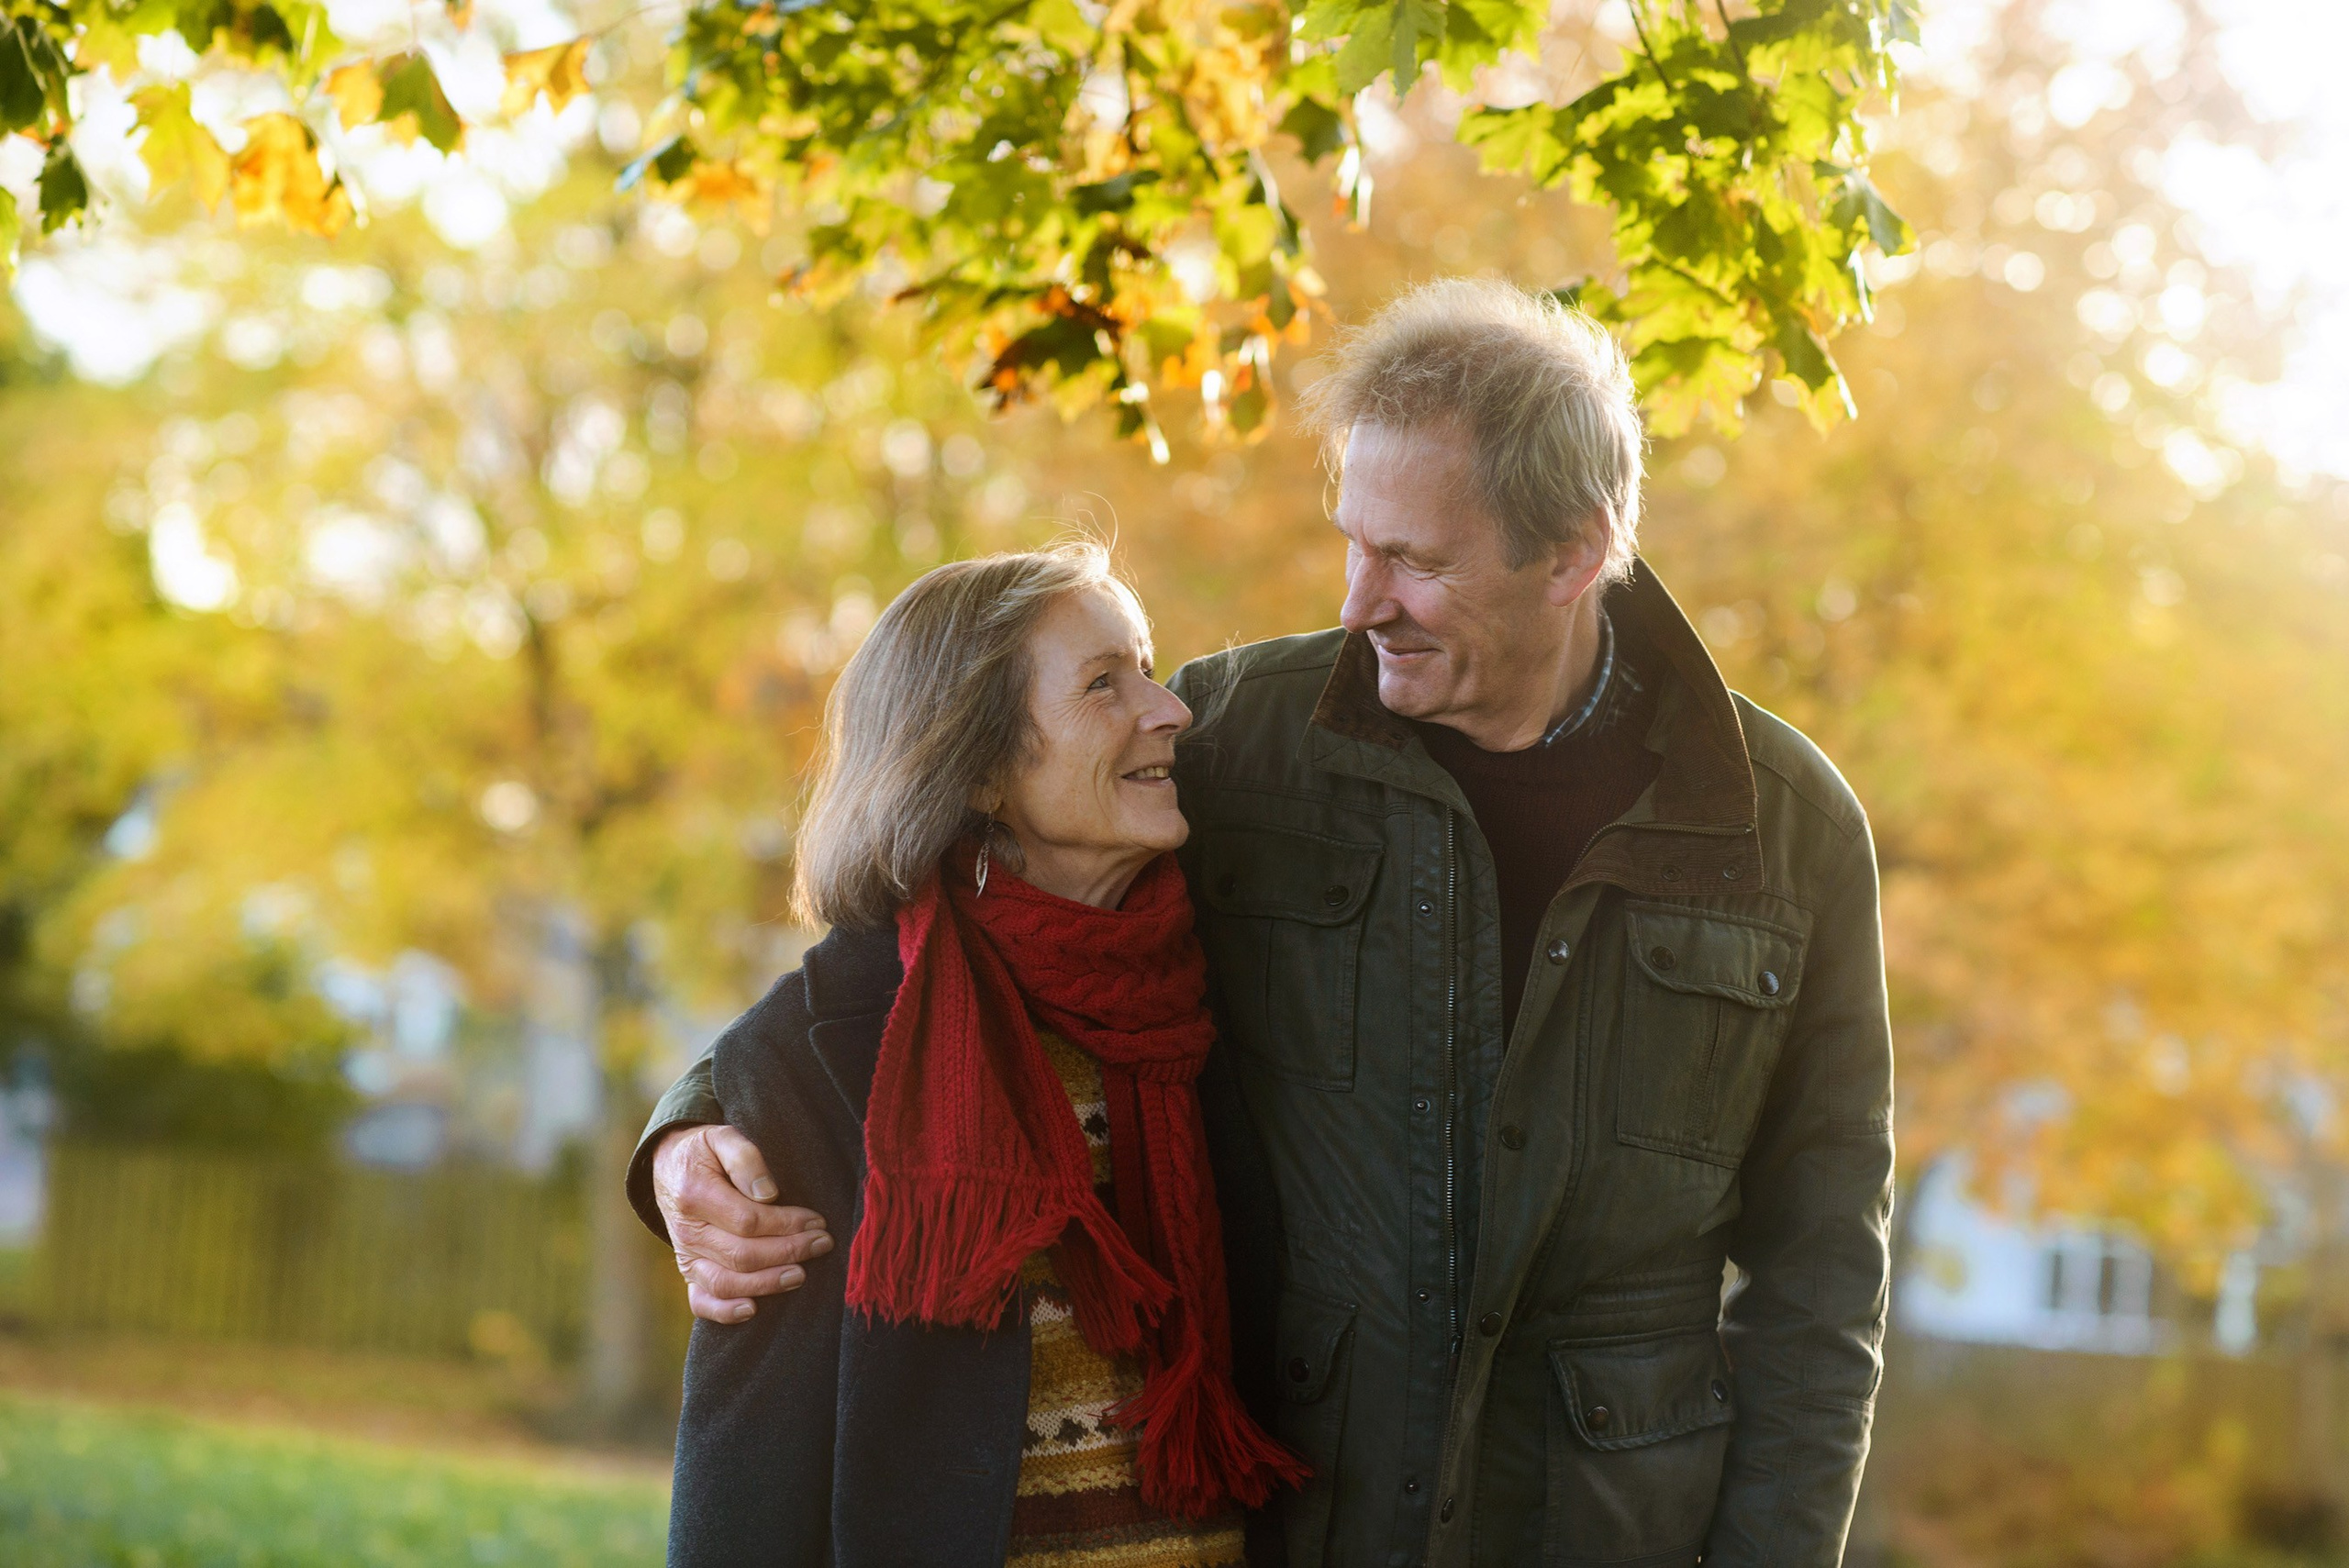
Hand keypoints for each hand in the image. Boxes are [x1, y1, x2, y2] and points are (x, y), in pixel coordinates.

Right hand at [653, 1123, 832, 1322]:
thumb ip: (746, 1159)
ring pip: (726, 1283)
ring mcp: (686, 1256)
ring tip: (801, 1275)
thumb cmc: (703, 1151)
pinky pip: (701, 1301)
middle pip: (742, 1255)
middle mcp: (687, 1231)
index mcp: (694, 1195)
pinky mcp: (688, 1272)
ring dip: (767, 1283)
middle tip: (822, 1244)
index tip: (817, 1221)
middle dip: (788, 1252)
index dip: (787, 1224)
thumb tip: (768, 1194)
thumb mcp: (722, 1137)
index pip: (748, 1221)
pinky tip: (753, 1309)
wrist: (668, 1167)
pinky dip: (724, 1311)